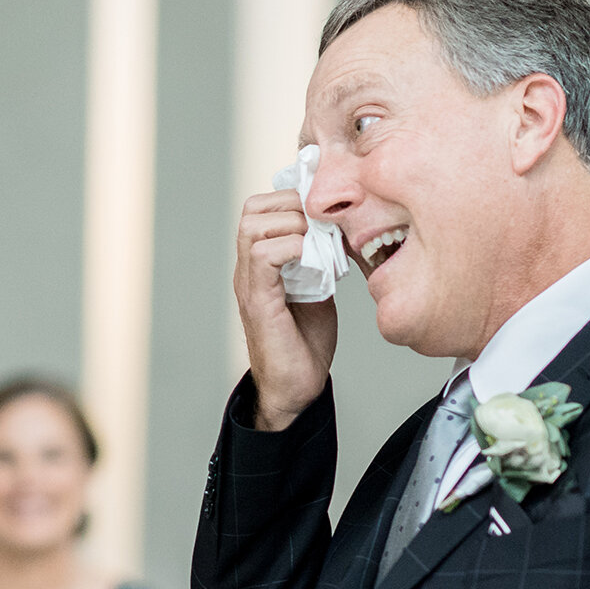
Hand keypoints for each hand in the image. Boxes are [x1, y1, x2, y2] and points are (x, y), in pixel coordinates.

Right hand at [235, 181, 337, 429]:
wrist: (296, 388)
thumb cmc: (305, 343)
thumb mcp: (317, 288)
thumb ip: (319, 259)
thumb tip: (341, 230)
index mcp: (260, 263)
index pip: (261, 207)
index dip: (293, 200)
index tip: (326, 215)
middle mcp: (247, 269)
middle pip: (253, 209)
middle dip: (292, 207)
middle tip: (323, 228)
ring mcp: (249, 284)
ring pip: (253, 226)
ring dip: (292, 226)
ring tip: (317, 244)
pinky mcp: (257, 300)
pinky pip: (263, 255)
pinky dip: (291, 248)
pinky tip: (313, 262)